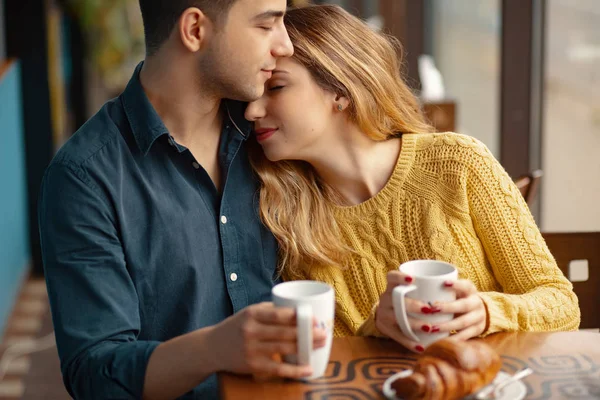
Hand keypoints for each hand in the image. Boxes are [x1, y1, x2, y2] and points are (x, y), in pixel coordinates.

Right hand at [211, 302, 326, 378]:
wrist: (212, 346)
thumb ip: (271, 309)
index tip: (316, 319)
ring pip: (284, 348)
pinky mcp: (253, 365)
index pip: (280, 314)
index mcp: (253, 313)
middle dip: (308, 333)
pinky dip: (295, 370)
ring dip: (306, 348)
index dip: (300, 317)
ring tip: (320, 345)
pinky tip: (308, 369)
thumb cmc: (238, 326)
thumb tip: (300, 309)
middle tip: (323, 333)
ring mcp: (251, 349)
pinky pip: (278, 368)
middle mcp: (251, 330)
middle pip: (286, 332)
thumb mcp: (250, 312)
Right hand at [375, 271, 440, 352]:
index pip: (391, 276)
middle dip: (412, 305)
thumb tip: (452, 280)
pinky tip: (421, 347)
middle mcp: (385, 299)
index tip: (413, 279)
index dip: (400, 277)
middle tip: (429, 309)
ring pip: (396, 318)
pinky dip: (410, 342)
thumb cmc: (405, 300)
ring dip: (413, 324)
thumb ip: (424, 287)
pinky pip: (397, 336)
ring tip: (428, 328)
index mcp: (391, 286)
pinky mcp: (385, 329)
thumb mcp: (408, 291)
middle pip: (395, 299)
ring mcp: (383, 314)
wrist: (385, 315)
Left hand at [434, 279, 486, 339]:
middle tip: (431, 310)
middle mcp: (477, 303)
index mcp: (470, 290)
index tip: (444, 283)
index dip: (456, 284)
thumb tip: (414, 283)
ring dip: (447, 326)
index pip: (465, 285)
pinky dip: (453, 339)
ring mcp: (479, 317)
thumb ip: (442, 289)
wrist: (479, 312)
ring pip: (463, 322)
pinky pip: (466, 336)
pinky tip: (442, 341)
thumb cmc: (459, 299)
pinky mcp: (478, 330)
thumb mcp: (456, 291)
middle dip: (447, 308)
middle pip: (464, 305)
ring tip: (432, 328)